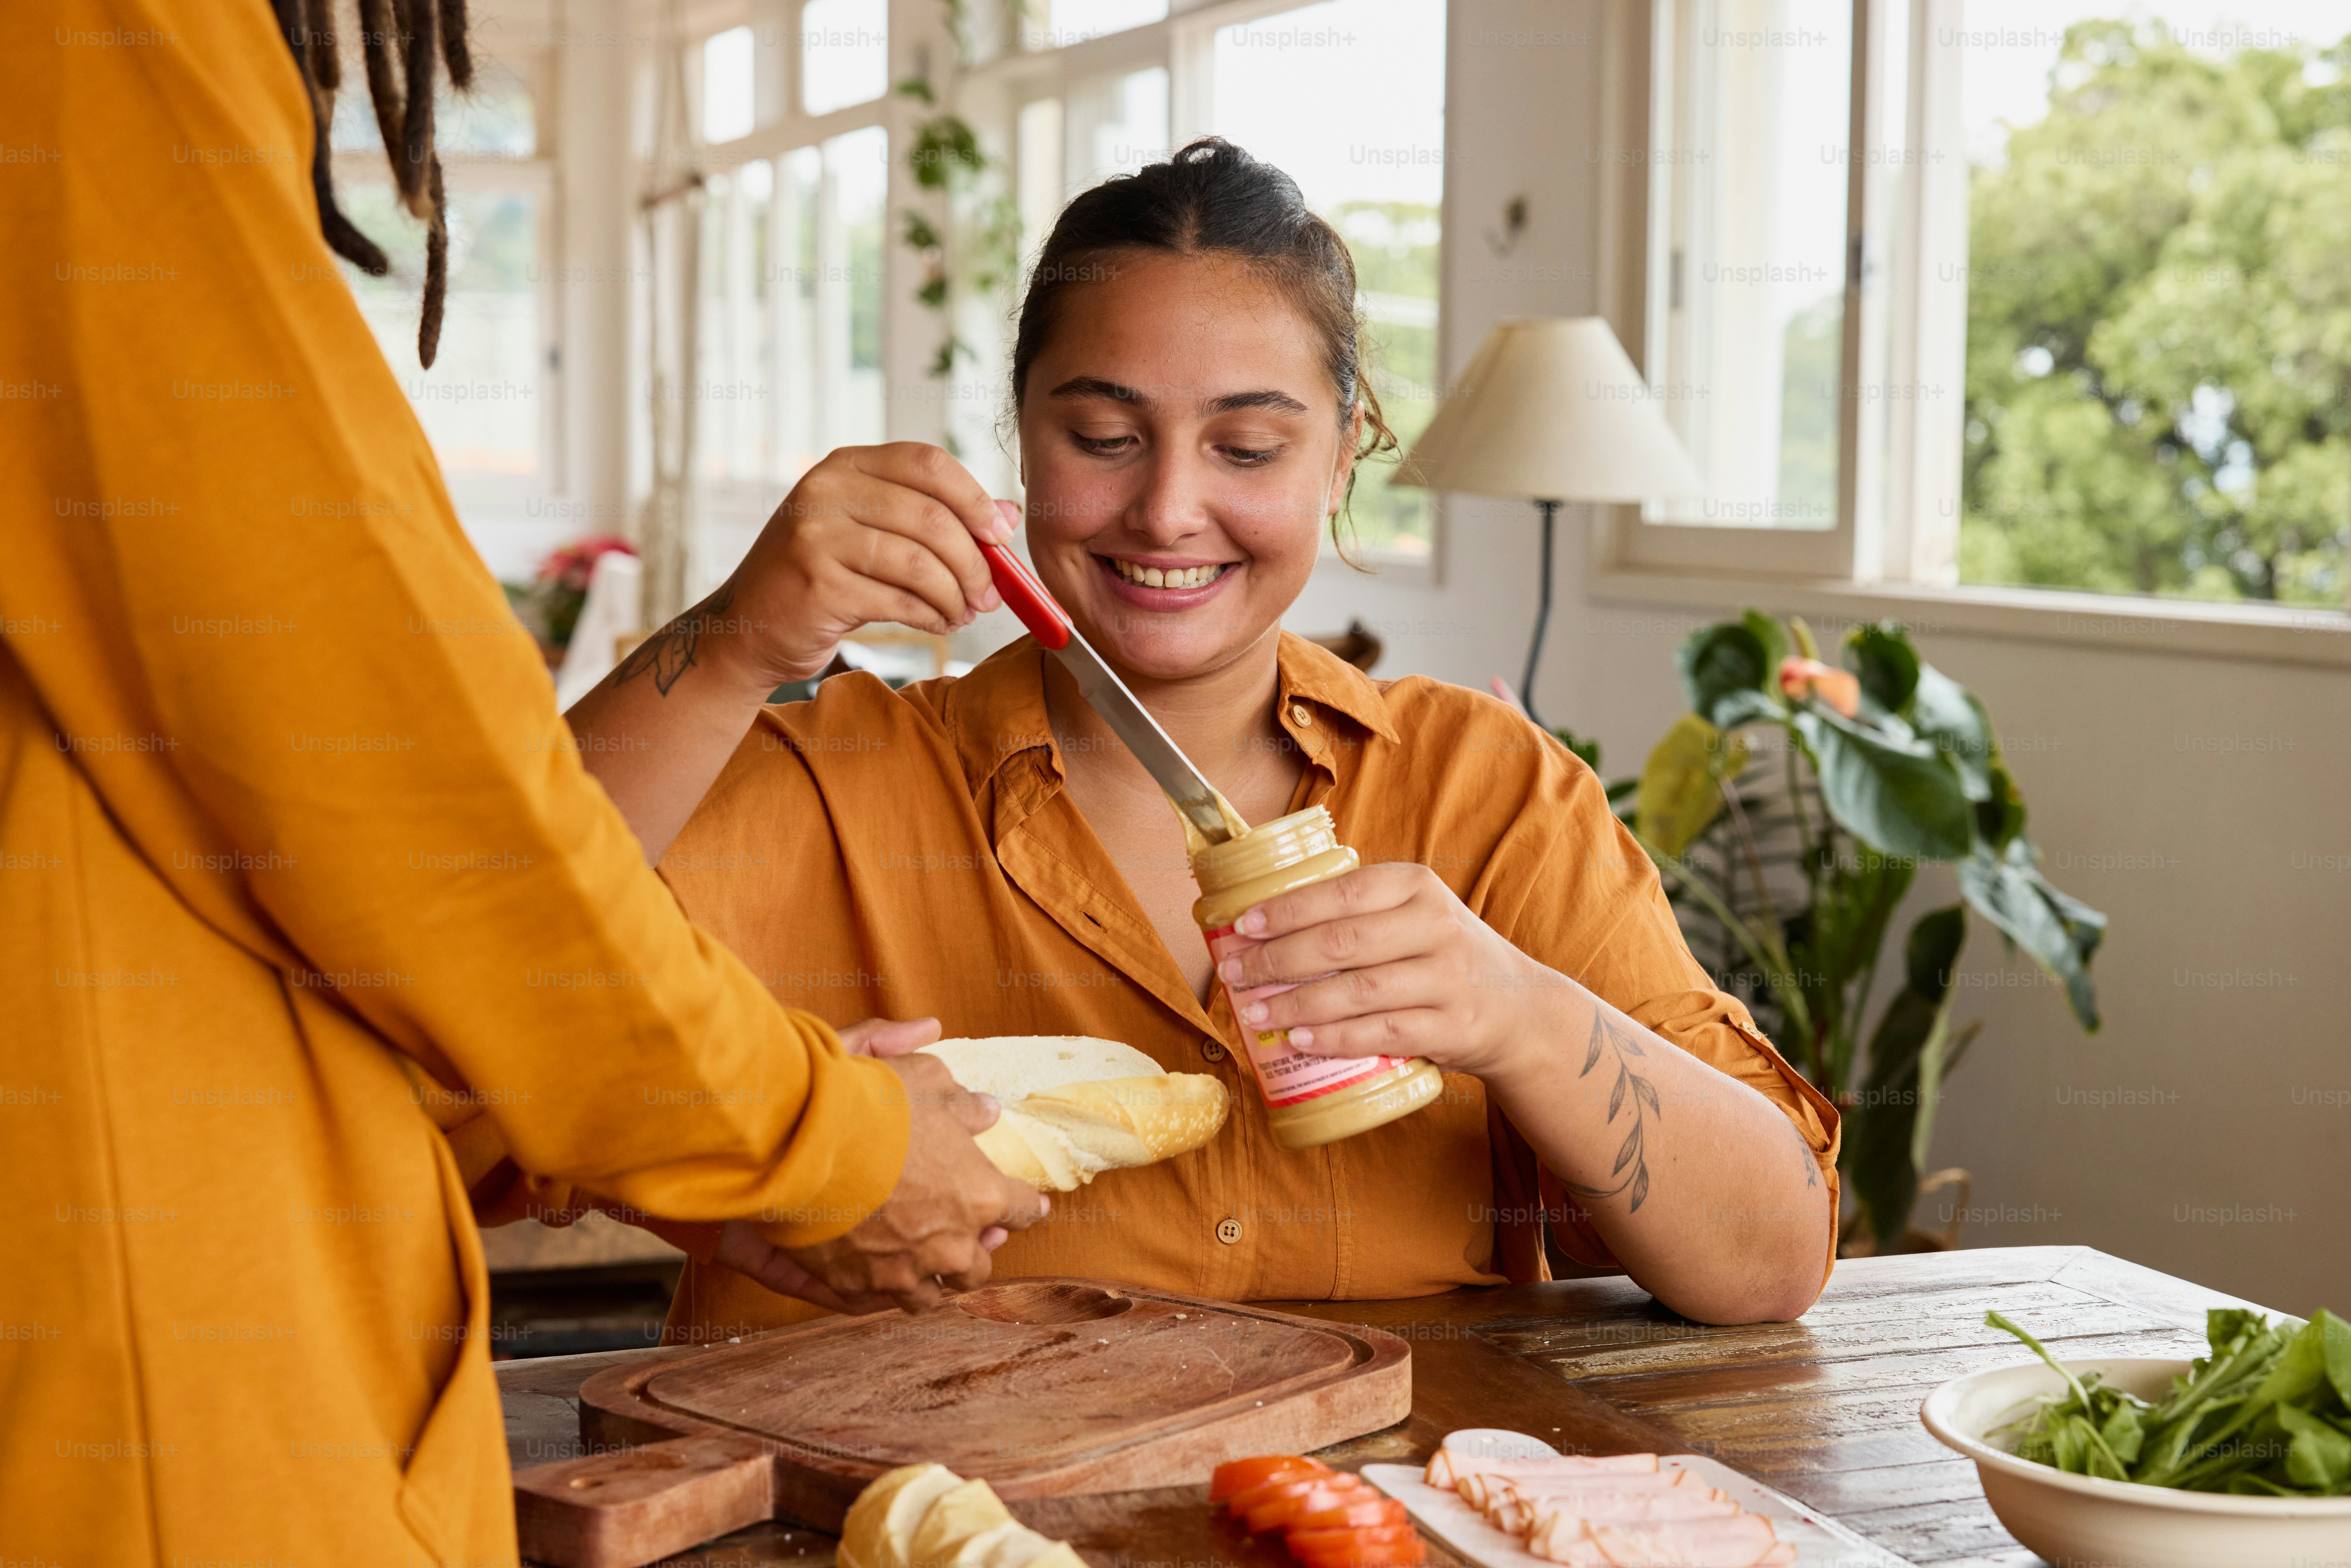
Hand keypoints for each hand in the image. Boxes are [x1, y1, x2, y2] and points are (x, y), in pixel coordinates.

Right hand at [706, 443, 1014, 688]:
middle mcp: (825, 491)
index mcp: (845, 466)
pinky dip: (931, 617)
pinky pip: (899, 601)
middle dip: (975, 561)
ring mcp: (815, 537)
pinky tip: (938, 624)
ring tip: (963, 613)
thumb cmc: (821, 578)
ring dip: (955, 595)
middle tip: (991, 594)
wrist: (747, 628)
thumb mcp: (872, 533)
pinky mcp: (817, 586)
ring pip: (919, 562)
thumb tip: (1007, 514)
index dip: (974, 498)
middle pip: (931, 516)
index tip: (1000, 535)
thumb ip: (934, 517)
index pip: (926, 463)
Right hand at [712, 1017, 1047, 1313]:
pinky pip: (878, 1301)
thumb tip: (987, 1111)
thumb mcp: (927, 1082)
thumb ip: (962, 1103)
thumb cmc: (872, 1107)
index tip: (1033, 1207)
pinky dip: (882, 1289)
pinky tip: (880, 1276)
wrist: (801, 1142)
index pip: (1021, 1208)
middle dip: (976, 1251)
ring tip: (926, 1265)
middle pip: (978, 1266)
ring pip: (931, 1295)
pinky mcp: (856, 1286)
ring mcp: (903, 1273)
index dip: (1028, 1205)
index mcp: (980, 1195)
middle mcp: (950, 1245)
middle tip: (971, 1239)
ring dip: (932, 1279)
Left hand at [1216, 862, 1566, 1079]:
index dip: (1288, 910)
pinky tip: (1300, 1038)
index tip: (1244, 926)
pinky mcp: (1451, 1026)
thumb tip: (1267, 924)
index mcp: (1418, 886)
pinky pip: (1381, 1033)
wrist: (1520, 1009)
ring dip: (1298, 1003)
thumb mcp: (1414, 914)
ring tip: (1256, 1012)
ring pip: (1358, 991)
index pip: (1343, 893)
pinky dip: (1336, 1037)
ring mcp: (1446, 979)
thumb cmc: (1442, 956)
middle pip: (1342, 942)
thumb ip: (1359, 911)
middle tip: (1235, 974)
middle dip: (1278, 959)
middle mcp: (1436, 927)